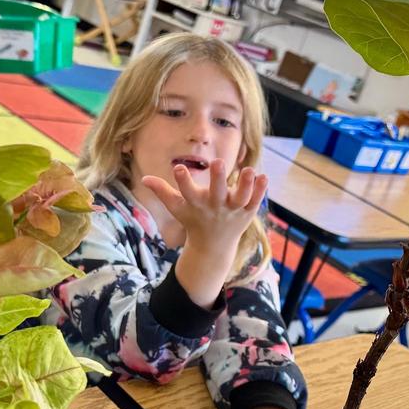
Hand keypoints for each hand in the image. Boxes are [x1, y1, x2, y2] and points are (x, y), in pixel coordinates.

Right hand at [141, 161, 266, 308]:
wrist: (213, 247)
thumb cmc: (193, 220)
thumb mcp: (177, 207)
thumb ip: (162, 191)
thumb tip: (144, 178)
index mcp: (196, 204)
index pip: (187, 192)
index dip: (182, 181)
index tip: (178, 168)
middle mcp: (215, 207)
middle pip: (217, 192)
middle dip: (217, 178)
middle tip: (217, 162)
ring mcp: (232, 210)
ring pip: (241, 197)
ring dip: (246, 185)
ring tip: (250, 170)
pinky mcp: (247, 212)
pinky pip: (255, 201)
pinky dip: (260, 191)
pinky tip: (264, 177)